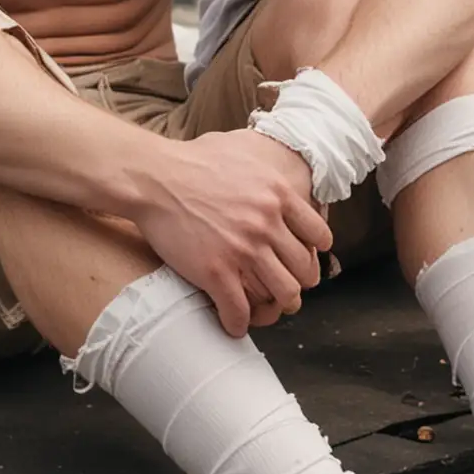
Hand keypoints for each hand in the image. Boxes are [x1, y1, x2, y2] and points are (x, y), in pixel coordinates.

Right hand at [129, 129, 331, 336]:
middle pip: (305, 269)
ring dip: (278, 305)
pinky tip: (234, 323)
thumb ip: (266, 163)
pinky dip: (239, 323)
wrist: (155, 178)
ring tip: (267, 307)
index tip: (303, 256)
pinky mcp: (215, 272)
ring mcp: (243, 250)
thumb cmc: (193, 160)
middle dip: (299, 281)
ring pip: (284, 294)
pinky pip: (240, 311)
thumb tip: (276, 159)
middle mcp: (267, 224)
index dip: (313, 250)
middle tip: (287, 284)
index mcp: (278, 194)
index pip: (319, 234)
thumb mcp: (242, 149)